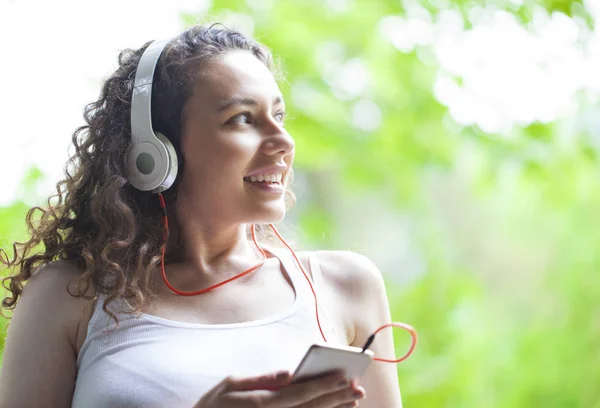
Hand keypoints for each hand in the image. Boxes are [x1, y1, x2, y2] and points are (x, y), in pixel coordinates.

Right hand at [194, 370, 365, 407]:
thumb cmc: (214, 406)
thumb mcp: (230, 384)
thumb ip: (261, 379)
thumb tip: (289, 372)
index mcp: (263, 403)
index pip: (301, 392)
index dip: (324, 384)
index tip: (344, 375)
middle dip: (337, 397)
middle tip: (358, 388)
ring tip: (353, 401)